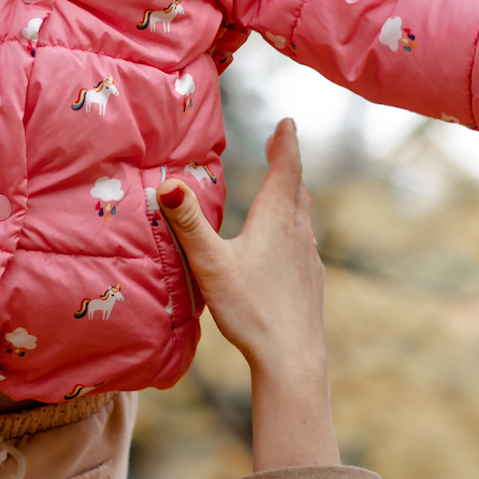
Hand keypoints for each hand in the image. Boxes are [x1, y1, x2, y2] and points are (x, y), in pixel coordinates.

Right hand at [159, 118, 339, 470]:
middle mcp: (298, 233)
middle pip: (295, 189)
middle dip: (287, 163)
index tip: (286, 122)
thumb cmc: (250, 309)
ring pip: (303, 216)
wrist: (292, 356)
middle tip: (283, 142)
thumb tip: (167, 183)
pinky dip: (297, 228)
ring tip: (290, 187)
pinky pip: (305, 242)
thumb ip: (188, 224)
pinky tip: (294, 243)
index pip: (284, 169)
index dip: (284, 143)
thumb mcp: (211, 264)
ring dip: (294, 195)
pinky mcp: (311, 280)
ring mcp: (308, 257)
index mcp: (275, 221)